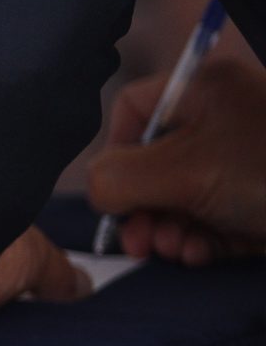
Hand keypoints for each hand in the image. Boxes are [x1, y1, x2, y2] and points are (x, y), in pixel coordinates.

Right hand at [86, 57, 265, 265]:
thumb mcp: (182, 172)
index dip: (116, 152)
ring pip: (181, 198)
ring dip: (167, 231)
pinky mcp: (261, 202)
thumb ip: (118, 178)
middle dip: (142, 208)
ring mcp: (244, 164)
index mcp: (203, 90)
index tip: (116, 192)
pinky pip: (213, 220)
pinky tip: (197, 255)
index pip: (133, 109)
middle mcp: (222, 122)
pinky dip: (199, 241)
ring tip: (173, 250)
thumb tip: (97, 191)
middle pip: (154, 163)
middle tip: (140, 240)